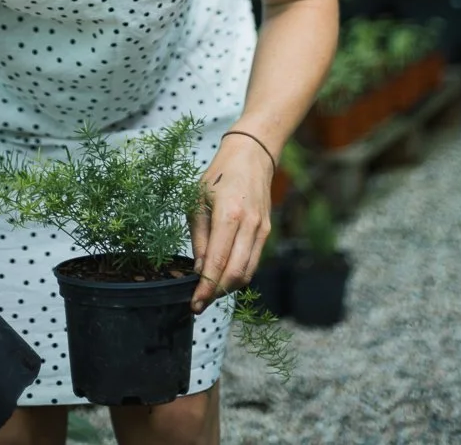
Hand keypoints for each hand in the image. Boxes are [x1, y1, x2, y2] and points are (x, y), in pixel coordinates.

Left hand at [188, 134, 272, 313]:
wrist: (252, 156)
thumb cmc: (219, 176)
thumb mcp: (198, 201)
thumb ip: (199, 238)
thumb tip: (199, 270)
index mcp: (229, 214)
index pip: (218, 262)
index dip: (206, 287)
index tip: (194, 304)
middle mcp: (249, 225)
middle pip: (236, 273)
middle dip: (216, 293)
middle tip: (199, 303)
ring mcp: (261, 230)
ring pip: (247, 273)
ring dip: (228, 288)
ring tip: (209, 292)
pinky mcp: (266, 232)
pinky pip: (253, 262)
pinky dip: (239, 276)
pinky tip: (223, 276)